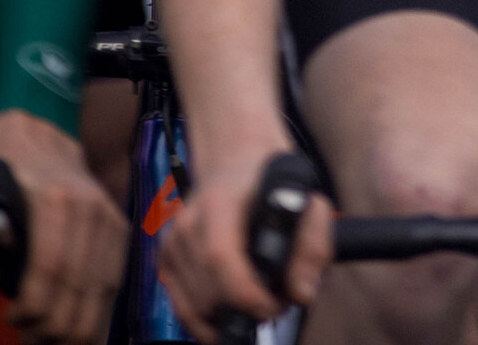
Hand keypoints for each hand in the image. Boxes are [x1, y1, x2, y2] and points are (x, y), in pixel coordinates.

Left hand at [0, 112, 125, 344]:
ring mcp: (108, 214)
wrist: (35, 143)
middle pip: (80, 280)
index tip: (16, 319)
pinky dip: (101, 306)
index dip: (36, 303)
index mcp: (55, 198)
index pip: (52, 265)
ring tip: (54, 338)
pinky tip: (84, 324)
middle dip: (58, 322)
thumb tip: (4, 235)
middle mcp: (89, 206)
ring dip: (81, 320)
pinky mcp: (117, 223)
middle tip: (35, 338)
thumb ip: (0, 219)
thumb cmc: (5, 173)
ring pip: (104, 283)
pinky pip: (116, 274)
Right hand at [157, 152, 335, 338]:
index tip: (274, 306)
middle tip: (276, 302)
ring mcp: (171, 243)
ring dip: (228, 317)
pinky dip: (207, 320)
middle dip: (245, 310)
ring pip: (195, 307)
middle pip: (208, 292)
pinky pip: (183, 309)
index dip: (246, 293)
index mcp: (219, 202)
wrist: (234, 157)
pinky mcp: (164, 260)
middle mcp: (187, 223)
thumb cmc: (271, 177)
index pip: (219, 257)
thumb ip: (313, 243)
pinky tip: (231, 311)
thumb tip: (302, 292)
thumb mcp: (305, 196)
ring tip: (258, 300)